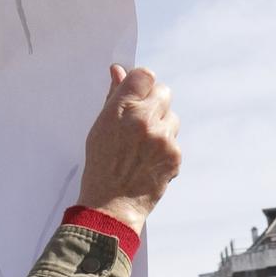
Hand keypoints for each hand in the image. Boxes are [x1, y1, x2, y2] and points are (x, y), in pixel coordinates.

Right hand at [76, 65, 179, 234]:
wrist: (111, 205)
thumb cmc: (101, 165)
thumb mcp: (100, 127)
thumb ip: (114, 97)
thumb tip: (119, 71)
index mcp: (121, 109)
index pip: (145, 75)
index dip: (142, 83)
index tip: (138, 92)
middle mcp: (144, 120)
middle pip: (164, 92)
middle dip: (155, 103)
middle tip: (141, 120)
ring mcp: (162, 139)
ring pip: (172, 117)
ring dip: (162, 127)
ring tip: (142, 146)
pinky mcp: (174, 155)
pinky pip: (174, 140)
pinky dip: (165, 148)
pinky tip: (148, 160)